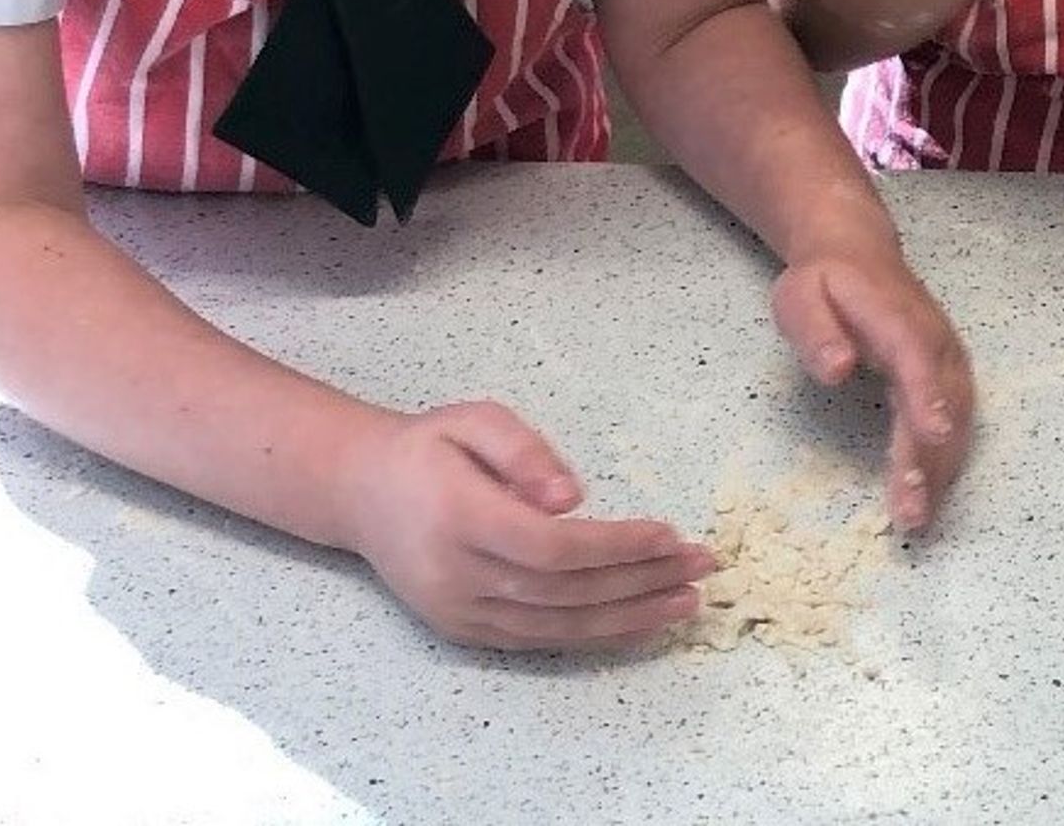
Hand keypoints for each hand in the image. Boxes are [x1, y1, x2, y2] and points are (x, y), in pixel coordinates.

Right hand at [341, 401, 715, 650]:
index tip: (670, 534)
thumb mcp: (474, 421)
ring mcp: (460, 611)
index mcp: (461, 520)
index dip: (615, 547)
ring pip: (555, 627)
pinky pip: (537, 640)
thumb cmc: (428, 448)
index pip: (552, 547)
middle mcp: (459, 577)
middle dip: (640, 583)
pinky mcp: (464, 630)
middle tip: (701, 568)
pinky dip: (592, 635)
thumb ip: (523, 453)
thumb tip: (572, 497)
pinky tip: (637, 623)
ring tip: (685, 603)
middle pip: (564, 592)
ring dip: (628, 619)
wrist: (362, 493)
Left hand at [770, 241, 974, 532]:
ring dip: (944, 469)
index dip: (926, 397)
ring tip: (920, 517)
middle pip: (942, 399)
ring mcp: (947, 356)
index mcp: (895, 316)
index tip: (932, 435)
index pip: (915, 358)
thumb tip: (838, 369)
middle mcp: (933, 338)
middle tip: (912, 513)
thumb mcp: (800, 297)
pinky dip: (948, 459)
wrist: (858, 251)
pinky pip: (958, 419)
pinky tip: (932, 493)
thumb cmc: (824, 281)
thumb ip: (817, 333)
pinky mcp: (949, 373)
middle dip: (932, 458)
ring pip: (958, 417)